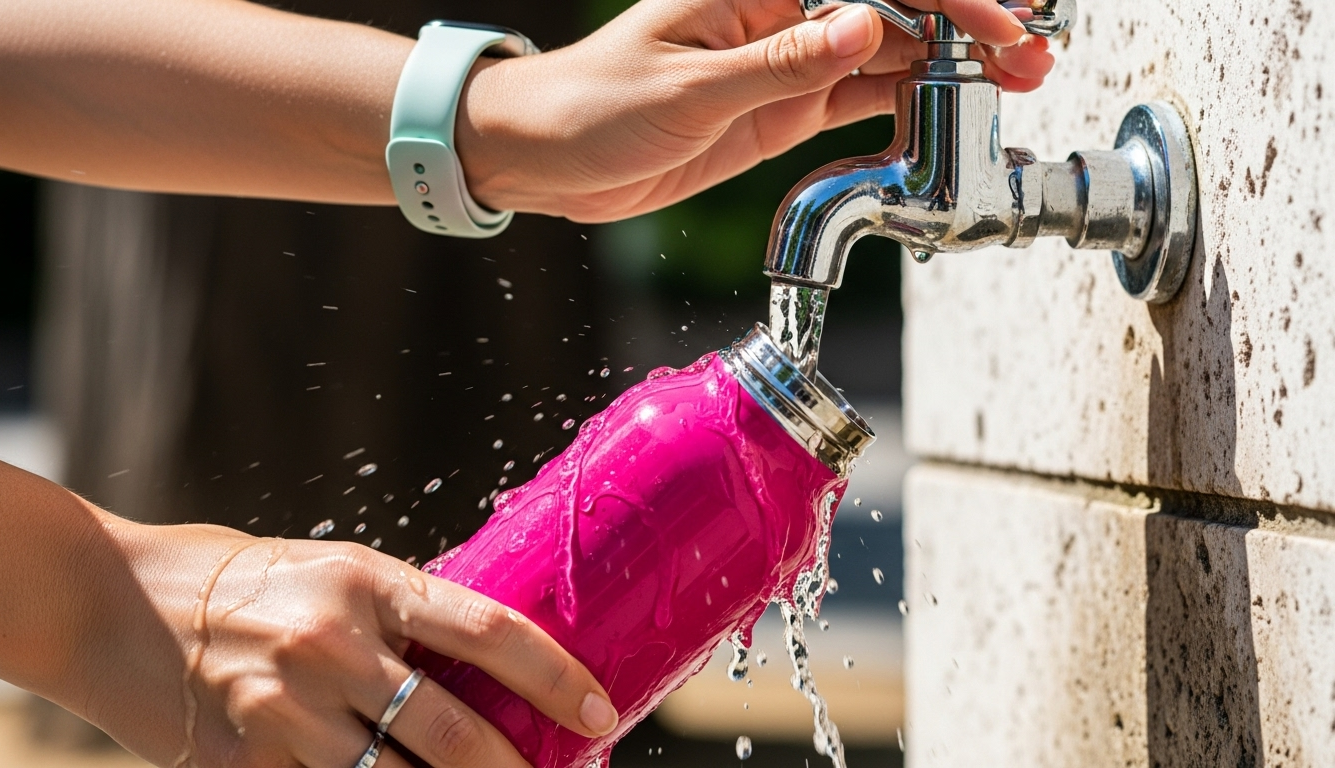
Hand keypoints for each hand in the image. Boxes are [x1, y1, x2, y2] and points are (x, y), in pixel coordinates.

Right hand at [89, 523, 616, 767]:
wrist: (113, 602)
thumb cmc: (241, 575)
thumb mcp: (331, 569)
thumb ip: (398, 613)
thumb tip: (482, 658)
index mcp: (367, 579)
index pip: (488, 628)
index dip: (554, 675)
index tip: (600, 711)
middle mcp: (333, 642)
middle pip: (453, 731)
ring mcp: (286, 709)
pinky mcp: (246, 761)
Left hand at [458, 0, 1053, 221]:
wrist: (544, 158)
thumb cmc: (590, 104)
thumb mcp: (685, 88)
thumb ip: (780, 65)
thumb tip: (865, 27)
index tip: (996, 20)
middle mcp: (779, 14)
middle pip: (895, 6)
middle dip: (968, 26)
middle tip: (1031, 57)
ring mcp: (786, 61)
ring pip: (890, 53)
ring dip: (952, 68)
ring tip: (1015, 85)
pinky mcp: (782, 108)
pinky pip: (860, 99)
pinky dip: (907, 106)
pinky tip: (951, 111)